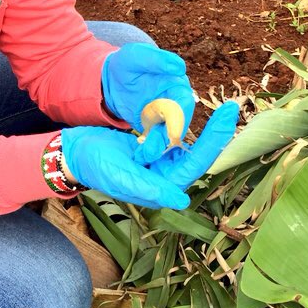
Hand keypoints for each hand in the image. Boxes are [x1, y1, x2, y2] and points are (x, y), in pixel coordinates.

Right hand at [61, 101, 239, 208]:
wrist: (75, 151)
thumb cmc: (95, 165)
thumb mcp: (121, 176)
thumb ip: (150, 188)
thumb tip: (181, 199)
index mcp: (161, 187)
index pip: (194, 165)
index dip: (213, 143)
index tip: (226, 120)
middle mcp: (165, 177)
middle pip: (198, 154)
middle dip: (214, 132)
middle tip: (231, 108)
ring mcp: (160, 163)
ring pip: (187, 143)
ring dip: (198, 128)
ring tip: (207, 115)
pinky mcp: (154, 149)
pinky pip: (173, 135)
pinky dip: (180, 123)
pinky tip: (185, 114)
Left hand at [102, 44, 194, 160]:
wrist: (111, 80)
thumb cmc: (125, 65)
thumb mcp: (136, 57)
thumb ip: (155, 59)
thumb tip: (179, 67)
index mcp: (177, 84)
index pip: (184, 103)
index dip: (179, 119)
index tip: (172, 134)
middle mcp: (176, 102)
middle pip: (179, 124)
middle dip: (168, 137)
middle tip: (155, 148)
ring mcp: (166, 117)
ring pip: (168, 136)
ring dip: (159, 145)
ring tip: (146, 152)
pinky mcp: (155, 128)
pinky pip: (157, 141)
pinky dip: (151, 148)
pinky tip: (142, 152)